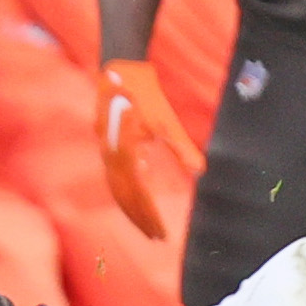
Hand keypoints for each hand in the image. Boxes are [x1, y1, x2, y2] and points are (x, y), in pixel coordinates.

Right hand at [97, 58, 203, 240]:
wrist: (118, 67)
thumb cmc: (144, 92)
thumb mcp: (167, 120)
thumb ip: (181, 148)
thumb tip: (200, 172)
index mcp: (123, 154)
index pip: (138, 195)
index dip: (150, 216)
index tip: (162, 234)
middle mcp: (110, 156)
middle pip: (123, 197)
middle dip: (139, 218)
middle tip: (156, 238)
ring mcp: (105, 149)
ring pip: (116, 188)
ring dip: (131, 207)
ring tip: (146, 223)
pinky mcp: (106, 142)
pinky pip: (114, 174)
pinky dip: (126, 188)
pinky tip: (141, 188)